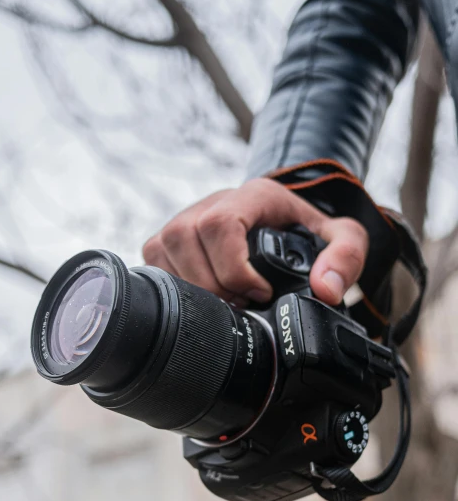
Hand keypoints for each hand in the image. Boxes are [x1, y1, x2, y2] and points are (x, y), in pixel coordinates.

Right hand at [143, 178, 368, 306]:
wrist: (288, 219)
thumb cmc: (310, 230)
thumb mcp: (344, 238)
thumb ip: (346, 257)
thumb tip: (325, 288)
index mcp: (252, 197)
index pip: (221, 225)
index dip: (233, 267)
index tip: (259, 292)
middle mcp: (213, 202)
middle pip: (184, 238)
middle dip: (212, 284)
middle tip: (241, 304)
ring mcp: (187, 218)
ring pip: (163, 247)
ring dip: (191, 286)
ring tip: (224, 302)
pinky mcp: (172, 238)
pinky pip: (154, 258)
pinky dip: (174, 283)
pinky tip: (202, 297)